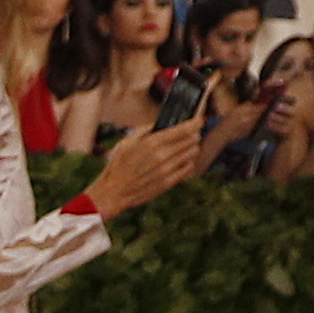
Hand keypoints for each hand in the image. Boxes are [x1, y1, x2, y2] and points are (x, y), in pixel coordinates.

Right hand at [90, 117, 207, 216]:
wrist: (113, 192)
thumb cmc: (117, 166)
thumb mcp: (126, 142)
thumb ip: (145, 130)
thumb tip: (161, 123)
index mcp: (152, 142)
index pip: (184, 129)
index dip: (196, 122)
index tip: (200, 120)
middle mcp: (162, 155)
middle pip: (192, 140)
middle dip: (193, 135)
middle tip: (191, 134)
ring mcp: (167, 170)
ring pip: (192, 153)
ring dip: (192, 148)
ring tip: (186, 148)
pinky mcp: (168, 182)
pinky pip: (189, 168)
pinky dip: (188, 162)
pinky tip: (182, 161)